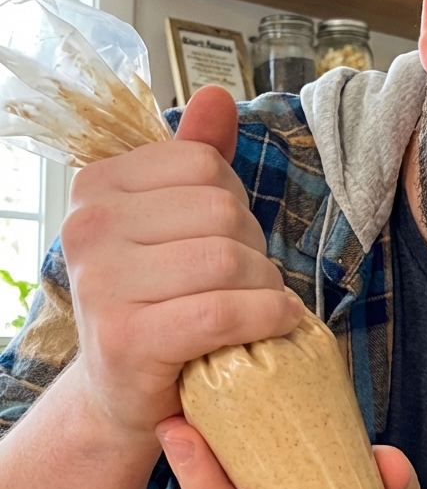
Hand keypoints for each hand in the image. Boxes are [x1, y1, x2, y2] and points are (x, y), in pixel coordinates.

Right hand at [61, 86, 303, 438]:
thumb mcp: (174, 225)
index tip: (227, 242)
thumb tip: (218, 95)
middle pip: (221, 211)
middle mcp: (87, 228)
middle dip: (255, 248)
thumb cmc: (158, 304)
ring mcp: (101, 283)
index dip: (235, 204)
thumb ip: (195, 159)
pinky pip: (223, 310)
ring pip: (228, 259)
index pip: (204, 165)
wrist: (123, 393)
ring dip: (265, 287)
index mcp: (96, 187)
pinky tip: (278, 323)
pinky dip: (266, 316)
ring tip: (258, 307)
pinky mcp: (127, 338)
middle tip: (248, 283)